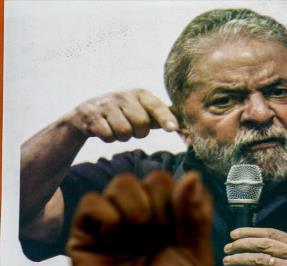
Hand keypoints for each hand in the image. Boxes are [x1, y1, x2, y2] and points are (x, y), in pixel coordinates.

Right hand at [63, 88, 178, 142]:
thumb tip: (189, 124)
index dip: (165, 118)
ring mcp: (105, 104)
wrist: (86, 114)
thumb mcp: (144, 110)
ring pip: (124, 131)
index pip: (156, 106)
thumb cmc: (124, 114)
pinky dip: (108, 138)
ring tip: (117, 128)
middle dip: (139, 132)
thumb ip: (165, 116)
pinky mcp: (90, 115)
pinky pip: (107, 135)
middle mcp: (123, 95)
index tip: (173, 128)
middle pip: (142, 123)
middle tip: (132, 129)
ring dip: (123, 136)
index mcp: (140, 94)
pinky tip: (104, 129)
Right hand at [66, 171, 212, 265]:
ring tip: (136, 231)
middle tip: (159, 232)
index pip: (182, 186)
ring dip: (136, 203)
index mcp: (176, 225)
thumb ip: (195, 218)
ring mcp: (116, 225)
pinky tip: (113, 235)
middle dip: (161, 202)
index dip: (184, 199)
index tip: (183, 227)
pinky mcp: (87, 235)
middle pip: (155, 178)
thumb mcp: (196, 260)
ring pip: (123, 182)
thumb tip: (192, 175)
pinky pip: (92, 201)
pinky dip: (106, 213)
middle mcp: (147, 220)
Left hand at [222, 228, 286, 265]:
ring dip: (240, 256)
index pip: (273, 233)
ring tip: (228, 258)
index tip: (236, 233)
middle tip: (228, 246)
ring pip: (260, 255)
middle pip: (265, 242)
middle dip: (243, 242)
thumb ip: (284, 252)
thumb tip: (254, 246)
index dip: (252, 231)